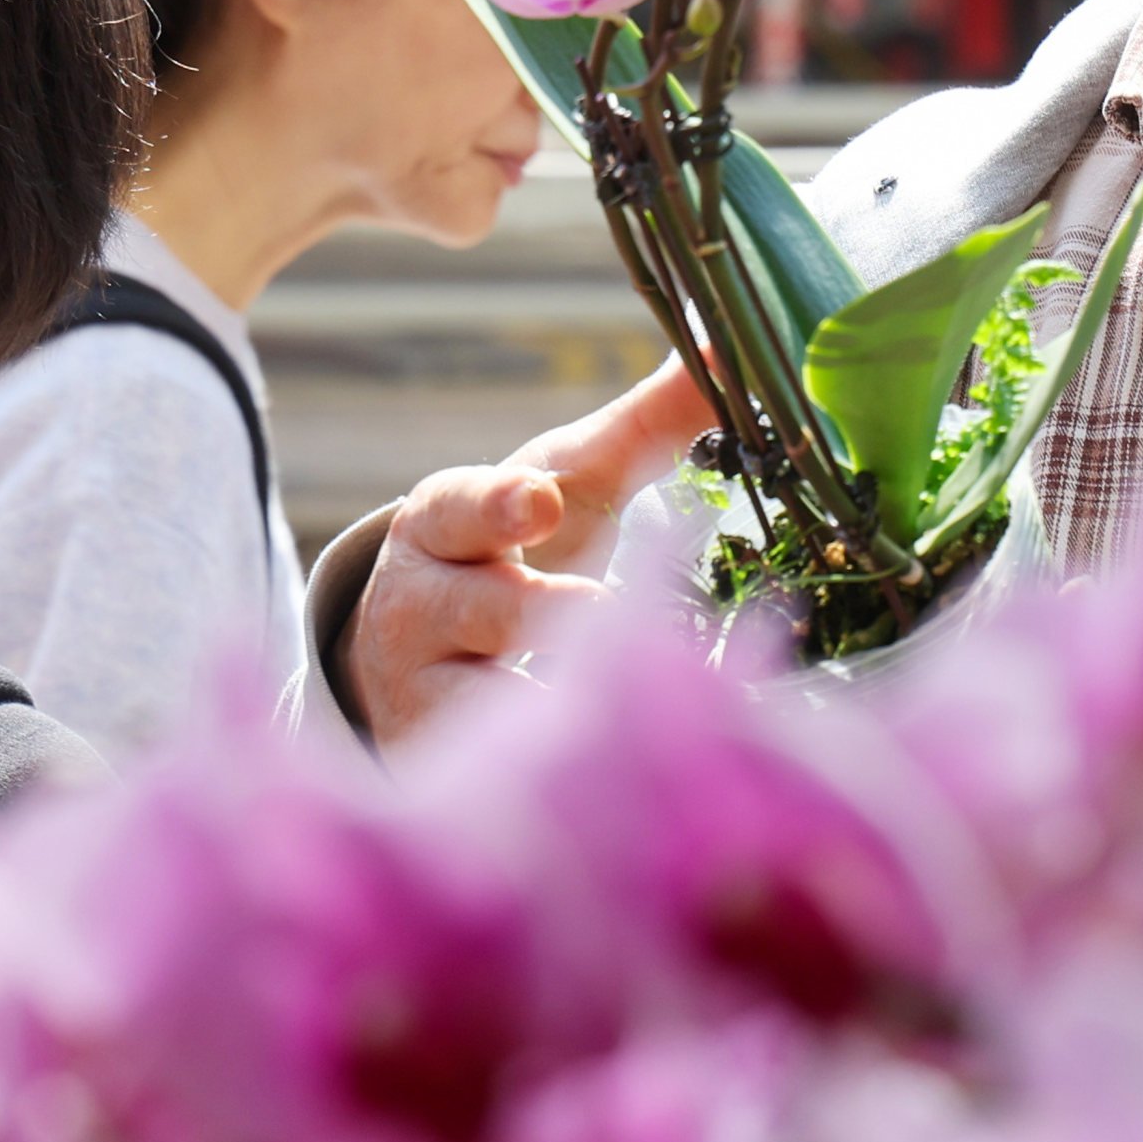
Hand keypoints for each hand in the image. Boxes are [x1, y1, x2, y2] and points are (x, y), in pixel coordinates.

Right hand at [345, 359, 714, 743]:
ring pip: (485, 702)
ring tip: (603, 715)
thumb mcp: (566, 484)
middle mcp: (418, 603)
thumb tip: (730, 349)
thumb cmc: (514, 551)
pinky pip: (494, 775)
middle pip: (481, 607)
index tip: (543, 500)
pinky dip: (542, 780)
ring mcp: (424, 692)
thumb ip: (647, 424)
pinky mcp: (440, 764)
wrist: (412, 660)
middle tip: (602, 612)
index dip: (500, 504)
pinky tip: (593, 792)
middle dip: (541, 613)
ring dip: (548, 708)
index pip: (461, 504)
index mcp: (444, 521)